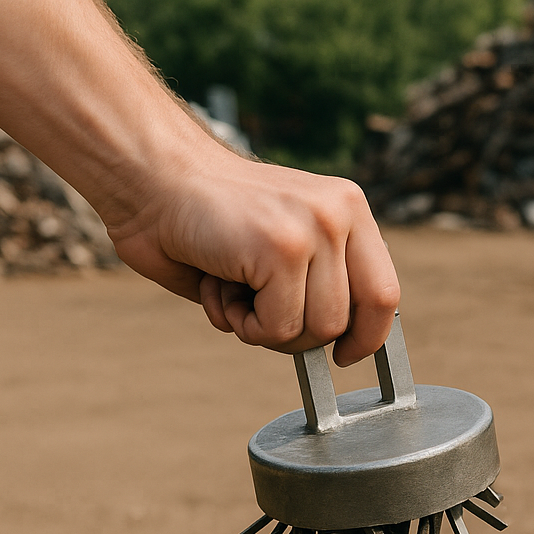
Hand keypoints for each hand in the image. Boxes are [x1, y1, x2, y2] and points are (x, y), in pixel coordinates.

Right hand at [105, 140, 399, 365]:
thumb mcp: (284, 246)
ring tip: (232, 288)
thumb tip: (343, 343)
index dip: (366, 336)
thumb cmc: (206, 223)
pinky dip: (243, 324)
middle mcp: (341, 212)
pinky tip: (219, 286)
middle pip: (348, 321)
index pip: (384, 293)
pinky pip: (279, 326)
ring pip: (315, 330)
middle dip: (300, 337)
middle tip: (258, 312)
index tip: (345, 355)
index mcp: (349, 209)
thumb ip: (318, 282)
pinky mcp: (283, 246)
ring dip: (265, 329)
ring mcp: (315, 227)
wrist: (149, 177)